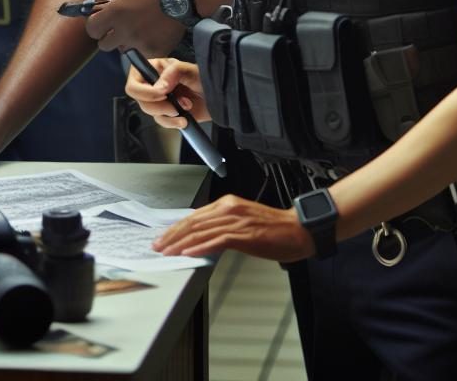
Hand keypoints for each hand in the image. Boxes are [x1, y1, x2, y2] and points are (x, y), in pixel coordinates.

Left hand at [86, 0, 183, 55]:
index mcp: (116, 12)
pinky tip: (153, 33)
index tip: (100, 20)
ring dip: (126, 41)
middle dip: (108, 37)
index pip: (92, 28)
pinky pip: (143, 52)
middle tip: (118, 27)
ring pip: (123, 49)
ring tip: (138, 29)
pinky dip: (145, 45)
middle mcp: (125, 30)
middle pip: (104, 45)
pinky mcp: (155, 50)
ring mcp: (140, 42)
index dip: (95, 24)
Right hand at [126, 57, 210, 125]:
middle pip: (140, 100)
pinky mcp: (167, 113)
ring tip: (185, 107)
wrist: (218, 96)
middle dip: (158, 105)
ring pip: (150, 112)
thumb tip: (159, 86)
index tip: (162, 93)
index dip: (144, 91)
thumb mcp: (189, 69)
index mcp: (154, 68)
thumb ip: (172, 72)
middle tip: (173, 105)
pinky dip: (172, 123)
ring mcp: (160, 100)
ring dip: (168, 114)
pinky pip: (161, 121)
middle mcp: (153, 84)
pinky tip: (183, 119)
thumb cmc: (204, 78)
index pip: (134, 81)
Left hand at [152, 195, 313, 262]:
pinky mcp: (244, 234)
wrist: (298, 230)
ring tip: (168, 251)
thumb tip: (201, 237)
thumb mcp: (242, 221)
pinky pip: (217, 241)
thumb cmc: (273, 228)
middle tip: (158, 246)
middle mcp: (228, 209)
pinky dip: (200, 247)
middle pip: (193, 223)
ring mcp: (236, 221)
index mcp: (226, 204)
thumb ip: (222, 225)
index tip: (163, 237)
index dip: (175, 228)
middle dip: (172, 235)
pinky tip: (189, 253)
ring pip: (201, 232)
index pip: (193, 216)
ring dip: (181, 243)